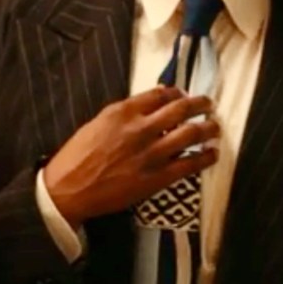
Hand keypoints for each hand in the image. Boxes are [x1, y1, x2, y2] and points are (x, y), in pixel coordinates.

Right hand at [43, 86, 218, 224]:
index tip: (183, 96)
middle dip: (200, 104)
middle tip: (208, 104)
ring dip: (208, 128)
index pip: (160, 94)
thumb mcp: (97, 124)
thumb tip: (148, 106)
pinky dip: (205, 157)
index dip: (177, 93)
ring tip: (215, 127)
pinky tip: (213, 153)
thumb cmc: (77, 157)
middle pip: (181, 109)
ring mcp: (151, 154)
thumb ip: (124, 114)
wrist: (67, 190)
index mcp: (123, 112)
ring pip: (190, 134)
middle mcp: (140, 129)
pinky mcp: (156, 178)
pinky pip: (189, 164)